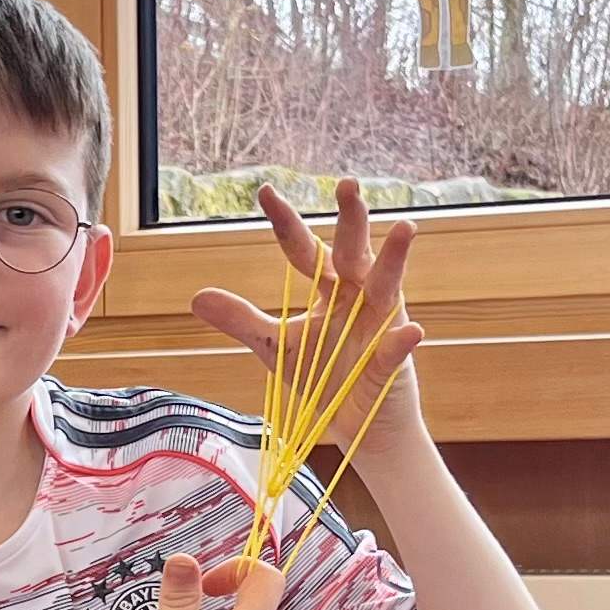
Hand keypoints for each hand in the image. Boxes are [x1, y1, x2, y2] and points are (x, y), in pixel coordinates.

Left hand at [191, 179, 427, 459]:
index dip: (286, 223)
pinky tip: (413, 330)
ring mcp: (380, 326)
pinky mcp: (394, 363)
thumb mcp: (275, 346)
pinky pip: (398, 349)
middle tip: (347, 184)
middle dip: (351, 219)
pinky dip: (403, 341)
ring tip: (404, 228)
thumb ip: (243, 320)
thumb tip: (197, 297)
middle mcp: (358, 296)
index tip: (265, 193)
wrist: (354, 425)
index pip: (304, 249)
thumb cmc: (321, 377)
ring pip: (388, 285)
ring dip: (394, 258)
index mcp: (330, 288)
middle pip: (353, 251)